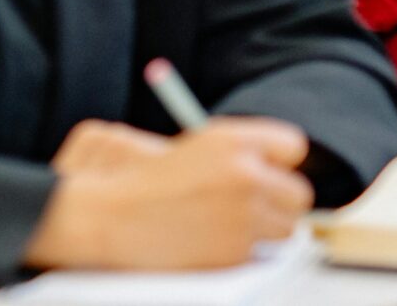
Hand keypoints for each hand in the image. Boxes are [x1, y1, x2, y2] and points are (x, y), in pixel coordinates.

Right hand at [25, 118, 312, 270]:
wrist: (98, 223)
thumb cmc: (117, 180)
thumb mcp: (160, 140)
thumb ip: (205, 146)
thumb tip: (241, 158)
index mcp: (228, 140)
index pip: (290, 144)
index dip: (276, 158)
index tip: (265, 166)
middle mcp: (245, 177)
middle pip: (298, 192)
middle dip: (277, 200)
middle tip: (251, 204)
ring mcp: (244, 220)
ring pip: (285, 230)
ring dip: (263, 230)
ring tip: (224, 225)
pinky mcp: (236, 256)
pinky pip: (259, 256)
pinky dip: (240, 253)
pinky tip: (206, 243)